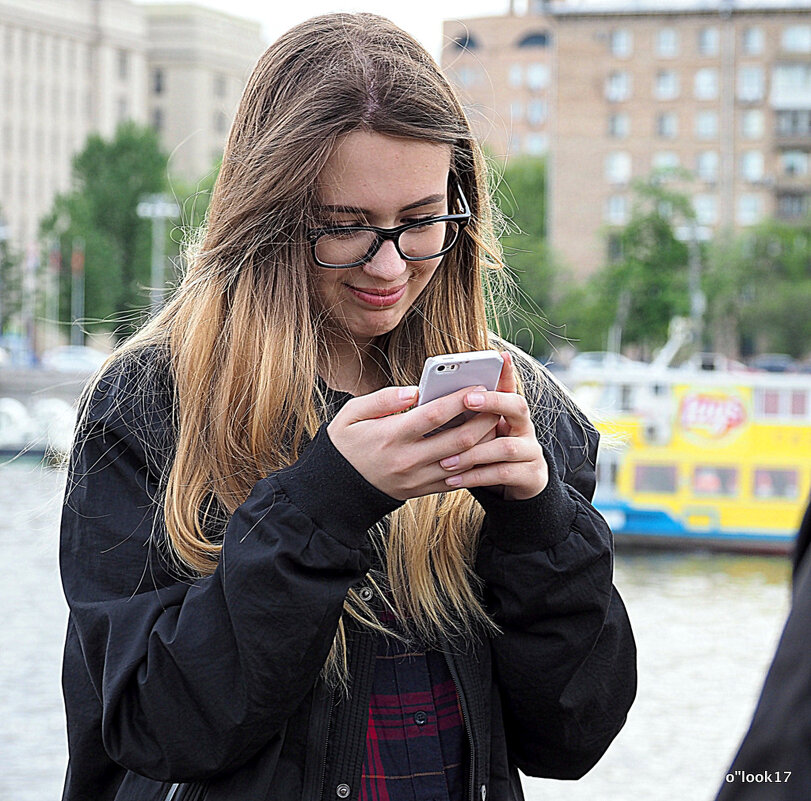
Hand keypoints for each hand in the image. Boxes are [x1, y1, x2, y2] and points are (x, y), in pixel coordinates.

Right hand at [327, 384, 500, 500]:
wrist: (336, 489)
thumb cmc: (345, 444)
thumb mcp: (350, 414)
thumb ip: (382, 399)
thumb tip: (413, 391)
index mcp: (390, 436)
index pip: (433, 415)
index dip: (458, 400)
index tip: (477, 385)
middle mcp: (407, 460)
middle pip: (457, 440)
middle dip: (482, 421)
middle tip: (496, 403)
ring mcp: (417, 478)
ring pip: (463, 462)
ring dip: (484, 443)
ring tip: (495, 423)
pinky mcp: (422, 490)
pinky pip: (456, 479)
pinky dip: (474, 463)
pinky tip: (482, 447)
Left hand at [437, 351, 548, 500]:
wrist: (517, 486)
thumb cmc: (486, 453)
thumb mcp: (478, 431)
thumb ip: (466, 414)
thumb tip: (428, 396)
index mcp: (511, 412)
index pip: (510, 386)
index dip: (505, 372)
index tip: (497, 357)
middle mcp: (525, 427)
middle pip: (518, 407)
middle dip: (492, 402)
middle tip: (467, 400)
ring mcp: (531, 452)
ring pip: (506, 446)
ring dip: (474, 451)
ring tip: (445, 459)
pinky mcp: (531, 476)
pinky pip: (503, 473)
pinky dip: (475, 476)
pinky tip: (451, 479)